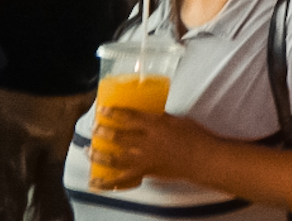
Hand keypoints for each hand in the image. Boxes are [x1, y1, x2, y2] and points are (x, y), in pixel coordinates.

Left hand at [90, 106, 212, 187]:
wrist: (202, 159)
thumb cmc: (195, 136)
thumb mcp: (178, 121)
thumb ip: (160, 119)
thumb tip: (148, 117)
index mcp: (156, 126)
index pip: (130, 117)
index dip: (114, 113)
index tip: (103, 110)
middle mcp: (147, 142)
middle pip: (119, 137)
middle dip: (103, 132)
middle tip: (94, 128)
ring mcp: (144, 159)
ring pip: (115, 158)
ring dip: (99, 155)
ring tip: (89, 150)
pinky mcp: (145, 172)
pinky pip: (122, 179)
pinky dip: (107, 182)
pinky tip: (95, 182)